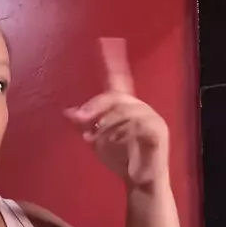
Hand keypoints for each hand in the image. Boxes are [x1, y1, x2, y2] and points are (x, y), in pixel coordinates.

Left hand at [65, 38, 168, 188]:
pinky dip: (123, 135)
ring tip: (98, 141)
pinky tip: (115, 143)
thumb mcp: (98, 140)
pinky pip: (138, 126)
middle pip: (116, 97)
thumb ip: (84, 125)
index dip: (112, 62)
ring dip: (107, 128)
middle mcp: (140, 108)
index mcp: (125, 108)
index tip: (104, 43)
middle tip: (80, 118)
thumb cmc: (122, 159)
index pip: (118, 81)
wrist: (141, 183)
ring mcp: (151, 118)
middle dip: (96, 106)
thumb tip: (67, 111)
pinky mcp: (158, 132)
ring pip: (124, 113)